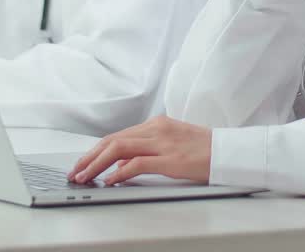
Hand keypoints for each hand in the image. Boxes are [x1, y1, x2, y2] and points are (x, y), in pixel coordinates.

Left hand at [68, 115, 211, 185]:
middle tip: (75, 171)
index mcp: (156, 124)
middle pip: (113, 140)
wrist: (229, 151)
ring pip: (119, 148)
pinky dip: (119, 172)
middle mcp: (156, 129)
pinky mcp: (171, 159)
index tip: (83, 162)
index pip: (117, 136)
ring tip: (85, 176)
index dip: (96, 150)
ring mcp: (163, 143)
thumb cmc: (203, 150)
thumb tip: (120, 164)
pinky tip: (110, 180)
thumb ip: (146, 151)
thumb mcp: (171, 144)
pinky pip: (137, 163)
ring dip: (97, 164)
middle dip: (89, 157)